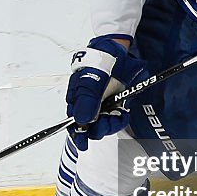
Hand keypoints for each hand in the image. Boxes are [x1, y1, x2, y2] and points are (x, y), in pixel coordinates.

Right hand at [65, 36, 145, 150]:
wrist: (118, 51)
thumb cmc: (99, 62)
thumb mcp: (91, 79)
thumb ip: (87, 99)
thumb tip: (81, 120)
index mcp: (77, 100)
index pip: (73, 123)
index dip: (78, 135)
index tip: (83, 145)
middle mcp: (88, 105)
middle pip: (90, 128)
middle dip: (99, 128)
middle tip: (108, 121)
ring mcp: (102, 106)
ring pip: (104, 126)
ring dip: (112, 124)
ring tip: (118, 115)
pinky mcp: (115, 105)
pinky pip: (116, 119)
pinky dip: (120, 119)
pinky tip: (123, 113)